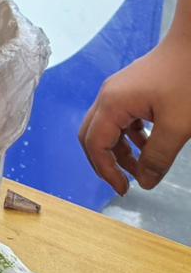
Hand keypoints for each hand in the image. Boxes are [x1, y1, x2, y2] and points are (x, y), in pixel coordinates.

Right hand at [79, 14, 190, 193]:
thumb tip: (144, 182)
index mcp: (112, 104)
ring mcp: (118, 91)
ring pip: (107, 127)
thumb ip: (158, 156)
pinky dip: (129, 137)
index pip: (95, 144)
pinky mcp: (131, 90)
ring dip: (119, 151)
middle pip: (91, 135)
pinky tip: (148, 145)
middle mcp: (108, 96)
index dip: (106, 170)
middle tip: (124, 185)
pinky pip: (120, 118)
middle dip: (105, 162)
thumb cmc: (186, 81)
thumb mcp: (177, 127)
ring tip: (141, 170)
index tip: (125, 191)